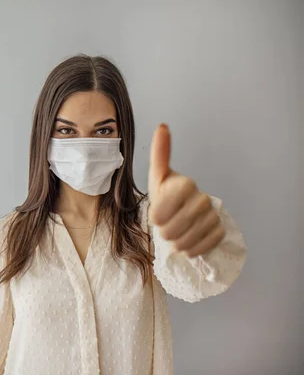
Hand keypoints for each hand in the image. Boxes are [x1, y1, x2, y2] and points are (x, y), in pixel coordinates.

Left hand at [147, 124, 224, 257]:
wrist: (182, 214)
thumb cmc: (166, 195)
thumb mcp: (157, 177)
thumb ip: (160, 154)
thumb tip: (163, 126)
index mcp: (185, 183)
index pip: (167, 204)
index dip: (159, 214)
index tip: (155, 217)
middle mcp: (202, 198)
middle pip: (177, 226)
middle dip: (166, 231)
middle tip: (164, 229)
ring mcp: (213, 215)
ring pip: (189, 238)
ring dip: (177, 242)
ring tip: (174, 237)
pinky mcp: (219, 231)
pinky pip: (204, 246)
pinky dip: (193, 249)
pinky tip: (188, 243)